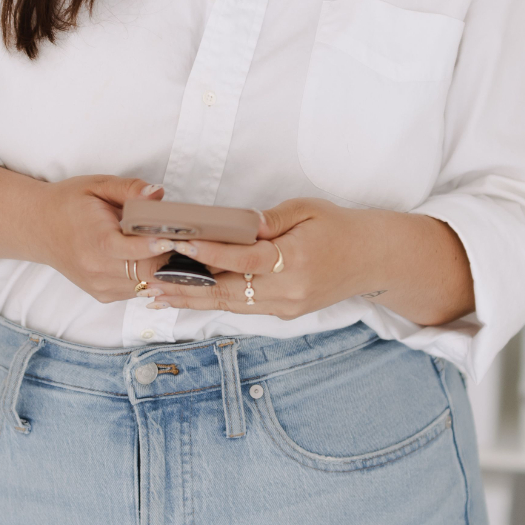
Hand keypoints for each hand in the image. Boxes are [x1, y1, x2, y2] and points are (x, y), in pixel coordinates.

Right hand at [29, 175, 180, 304]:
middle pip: (148, 273)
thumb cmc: (70, 203)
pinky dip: (149, 277)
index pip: (135, 251)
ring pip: (146, 286)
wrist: (39, 227)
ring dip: (164, 272)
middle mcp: (97, 269)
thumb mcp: (98, 185)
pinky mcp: (103, 294)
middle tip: (195, 247)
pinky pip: (137, 290)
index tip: (179, 238)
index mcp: (97, 241)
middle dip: (173, 262)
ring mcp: (100, 286)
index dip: (160, 246)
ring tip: (181, 254)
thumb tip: (158, 194)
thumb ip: (130, 189)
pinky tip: (155, 261)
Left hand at [147, 197, 396, 320]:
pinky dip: (216, 302)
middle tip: (150, 283)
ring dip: (194, 300)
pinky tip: (191, 297)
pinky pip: (244, 308)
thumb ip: (267, 220)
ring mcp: (287, 307)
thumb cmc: (339, 227)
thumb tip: (233, 224)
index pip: (242, 259)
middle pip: (228, 291)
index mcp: (295, 260)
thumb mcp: (305, 210)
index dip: (208, 253)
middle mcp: (289, 291)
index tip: (179, 244)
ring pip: (231, 305)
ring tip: (158, 296)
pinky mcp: (286, 313)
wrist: (374, 259)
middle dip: (187, 287)